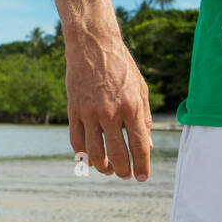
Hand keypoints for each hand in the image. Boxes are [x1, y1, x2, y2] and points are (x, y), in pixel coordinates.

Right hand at [65, 30, 151, 179]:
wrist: (93, 44)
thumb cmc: (121, 66)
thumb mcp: (141, 89)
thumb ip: (144, 118)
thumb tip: (147, 145)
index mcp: (132, 107)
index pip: (140, 146)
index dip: (142, 166)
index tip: (142, 177)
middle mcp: (111, 113)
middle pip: (118, 155)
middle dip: (123, 171)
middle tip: (125, 175)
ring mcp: (90, 113)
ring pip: (94, 153)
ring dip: (102, 167)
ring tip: (108, 170)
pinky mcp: (74, 110)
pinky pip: (76, 140)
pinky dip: (83, 154)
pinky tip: (89, 159)